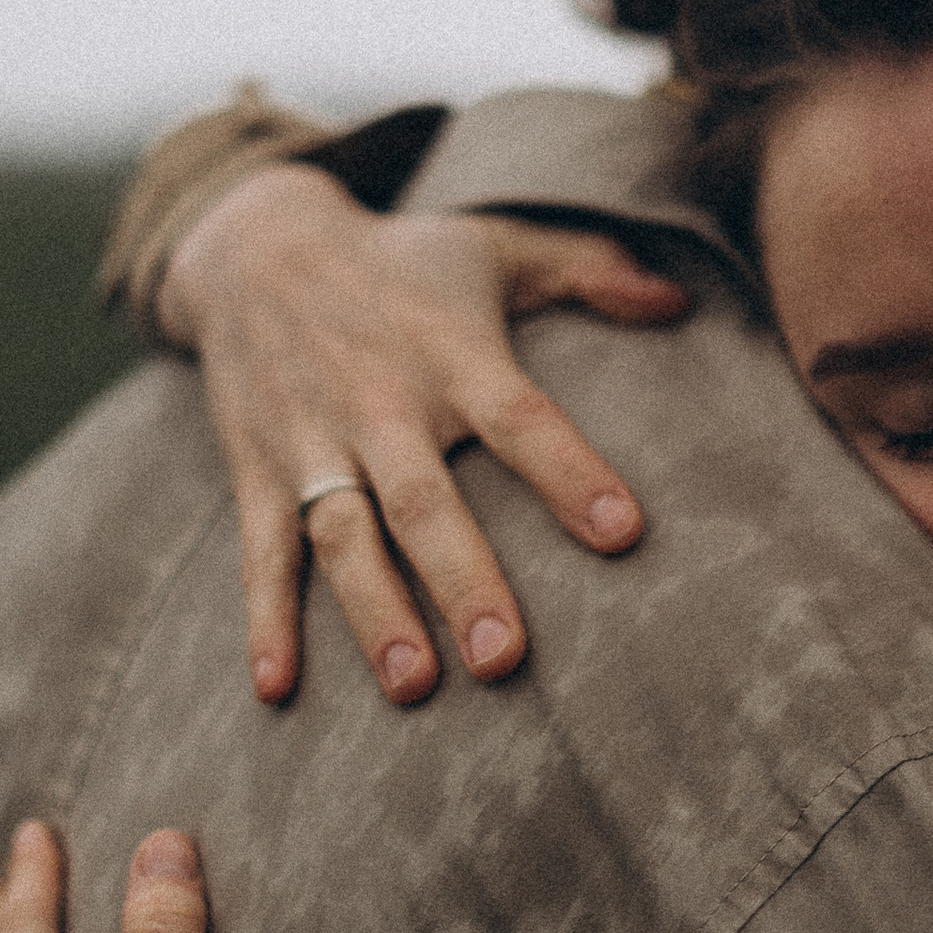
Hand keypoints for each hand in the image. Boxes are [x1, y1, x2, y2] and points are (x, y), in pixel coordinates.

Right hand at [154, 162, 690, 705]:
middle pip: (424, 501)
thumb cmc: (402, 261)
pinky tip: (276, 686)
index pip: (519, 417)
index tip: (622, 533)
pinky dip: (265, 618)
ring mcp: (313, 441)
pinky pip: (260, 551)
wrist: (251, 246)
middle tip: (505, 658)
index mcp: (451, 353)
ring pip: (344, 537)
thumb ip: (591, 268)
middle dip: (463, 580)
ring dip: (375, 612)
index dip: (569, 471)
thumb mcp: (495, 248)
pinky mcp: (258, 469)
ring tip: (413, 686)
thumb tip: (681, 299)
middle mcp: (381, 403)